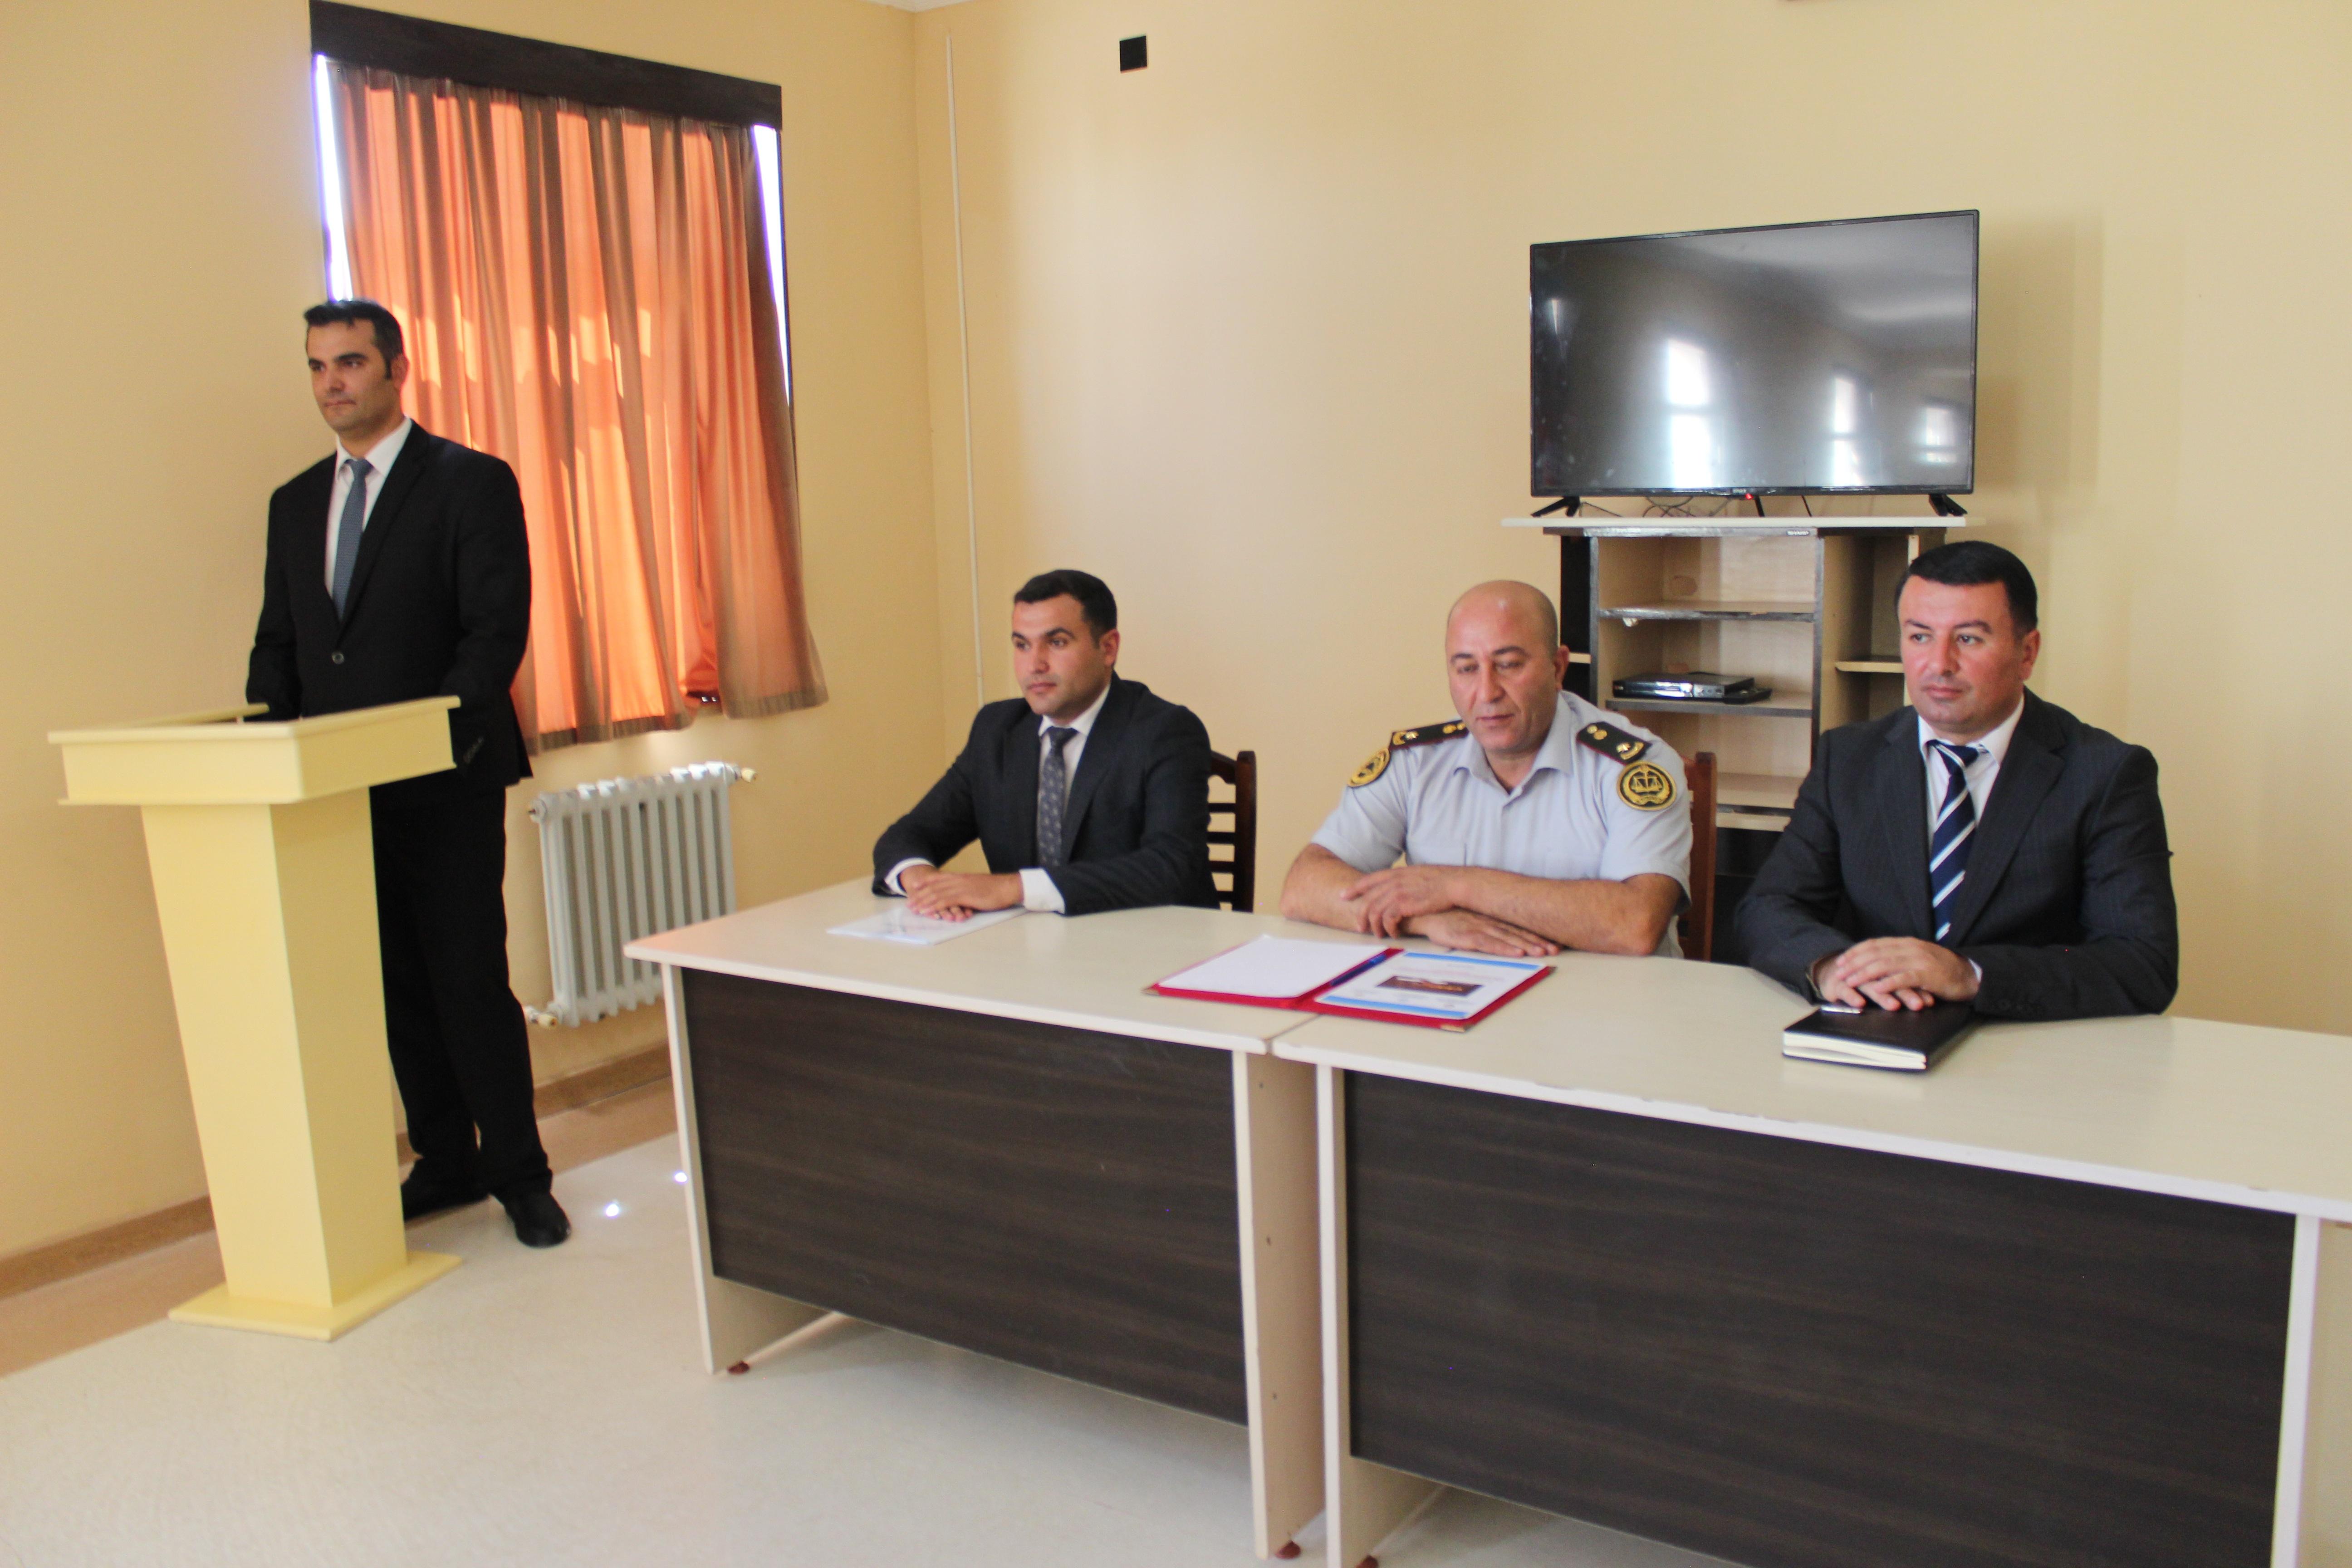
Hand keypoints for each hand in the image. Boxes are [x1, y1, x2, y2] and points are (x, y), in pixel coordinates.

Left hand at [901, 867, 1023, 919]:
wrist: (1008, 888)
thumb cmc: (996, 889)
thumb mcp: (978, 887)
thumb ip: (967, 889)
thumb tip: (960, 897)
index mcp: (961, 877)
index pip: (938, 878)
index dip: (925, 883)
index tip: (915, 888)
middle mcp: (958, 880)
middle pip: (933, 887)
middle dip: (920, 895)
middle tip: (909, 902)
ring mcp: (961, 887)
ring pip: (936, 894)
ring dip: (923, 902)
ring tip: (913, 908)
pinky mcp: (965, 896)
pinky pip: (945, 901)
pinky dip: (933, 906)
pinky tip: (926, 911)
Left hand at [1339, 865, 1464, 937]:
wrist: (1453, 883)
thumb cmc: (1439, 880)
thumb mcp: (1415, 874)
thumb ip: (1402, 880)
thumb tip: (1394, 889)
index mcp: (1394, 873)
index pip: (1367, 880)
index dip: (1353, 889)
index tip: (1343, 896)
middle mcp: (1392, 882)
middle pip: (1367, 900)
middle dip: (1361, 915)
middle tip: (1360, 927)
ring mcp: (1397, 893)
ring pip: (1375, 912)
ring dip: (1375, 926)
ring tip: (1380, 935)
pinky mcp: (1404, 905)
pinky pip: (1387, 920)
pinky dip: (1389, 929)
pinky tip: (1394, 934)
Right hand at [1401, 909, 1559, 957]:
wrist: (1422, 911)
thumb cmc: (1446, 917)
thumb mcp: (1470, 919)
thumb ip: (1487, 926)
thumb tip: (1505, 936)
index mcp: (1490, 918)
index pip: (1518, 928)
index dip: (1536, 935)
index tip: (1555, 942)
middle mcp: (1487, 922)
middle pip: (1517, 933)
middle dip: (1538, 942)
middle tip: (1556, 949)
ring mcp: (1477, 928)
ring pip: (1507, 939)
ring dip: (1526, 946)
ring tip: (1542, 953)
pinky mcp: (1464, 936)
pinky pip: (1487, 944)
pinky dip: (1503, 949)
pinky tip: (1516, 953)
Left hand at [1816, 938, 1977, 1010]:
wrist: (1969, 974)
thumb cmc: (1941, 969)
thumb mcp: (1917, 958)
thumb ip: (1898, 957)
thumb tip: (1873, 962)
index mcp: (1906, 943)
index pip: (1875, 944)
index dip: (1855, 952)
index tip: (1841, 961)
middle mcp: (1911, 948)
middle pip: (1875, 953)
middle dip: (1854, 963)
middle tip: (1839, 973)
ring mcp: (1920, 961)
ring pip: (1885, 964)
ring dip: (1865, 973)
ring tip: (1850, 981)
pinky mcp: (1928, 975)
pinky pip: (1904, 978)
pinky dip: (1888, 983)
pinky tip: (1876, 988)